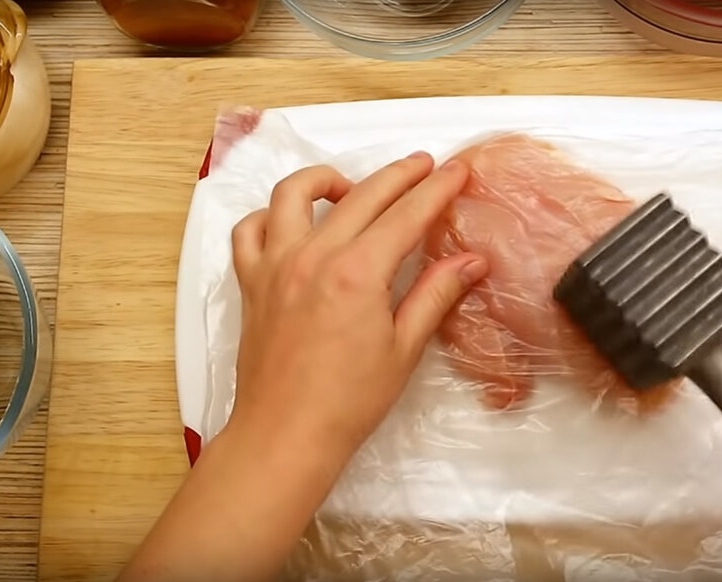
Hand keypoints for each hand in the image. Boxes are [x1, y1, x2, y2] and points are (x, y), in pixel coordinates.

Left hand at [119, 153, 485, 581]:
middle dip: (398, 174)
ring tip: (352, 188)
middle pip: (361, 195)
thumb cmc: (348, 402)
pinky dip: (270, 216)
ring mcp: (275, 265)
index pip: (407, 215)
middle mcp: (312, 256)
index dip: (437, 189)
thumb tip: (472, 261)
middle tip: (424, 166)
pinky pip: (250, 230)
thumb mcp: (404, 348)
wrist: (285, 435)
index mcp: (356, 272)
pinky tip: (293, 224)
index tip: (457, 170)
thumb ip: (436, 295)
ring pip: (293, 194)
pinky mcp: (251, 283)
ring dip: (327, 180)